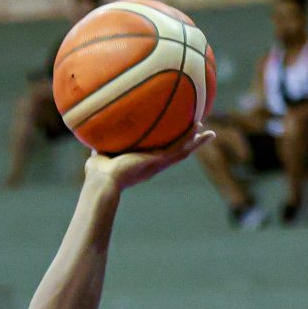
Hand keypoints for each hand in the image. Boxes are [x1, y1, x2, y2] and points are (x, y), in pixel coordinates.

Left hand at [86, 124, 213, 191]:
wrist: (103, 181)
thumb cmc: (98, 171)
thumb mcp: (103, 151)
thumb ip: (104, 141)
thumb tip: (97, 127)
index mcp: (142, 163)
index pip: (159, 153)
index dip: (169, 145)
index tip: (175, 138)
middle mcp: (153, 164)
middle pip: (176, 152)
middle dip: (188, 144)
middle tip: (201, 135)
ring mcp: (157, 164)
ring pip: (182, 151)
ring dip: (195, 142)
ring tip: (210, 134)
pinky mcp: (158, 161)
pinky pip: (178, 148)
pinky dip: (190, 139)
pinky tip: (199, 129)